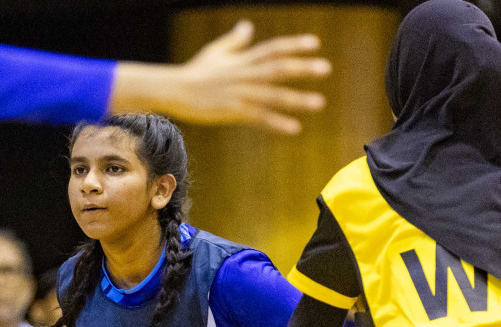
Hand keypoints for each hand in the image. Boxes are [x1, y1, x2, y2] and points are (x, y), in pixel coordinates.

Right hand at [112, 21, 329, 133]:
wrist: (175, 89)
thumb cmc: (195, 71)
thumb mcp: (216, 51)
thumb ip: (235, 40)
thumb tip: (248, 25)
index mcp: (243, 60)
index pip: (273, 49)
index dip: (294, 45)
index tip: (315, 43)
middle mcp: (245, 74)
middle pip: (278, 68)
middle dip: (303, 68)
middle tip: (325, 68)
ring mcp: (240, 93)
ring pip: (273, 94)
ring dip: (297, 99)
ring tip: (319, 102)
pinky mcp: (233, 111)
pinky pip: (259, 117)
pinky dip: (277, 122)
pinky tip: (294, 128)